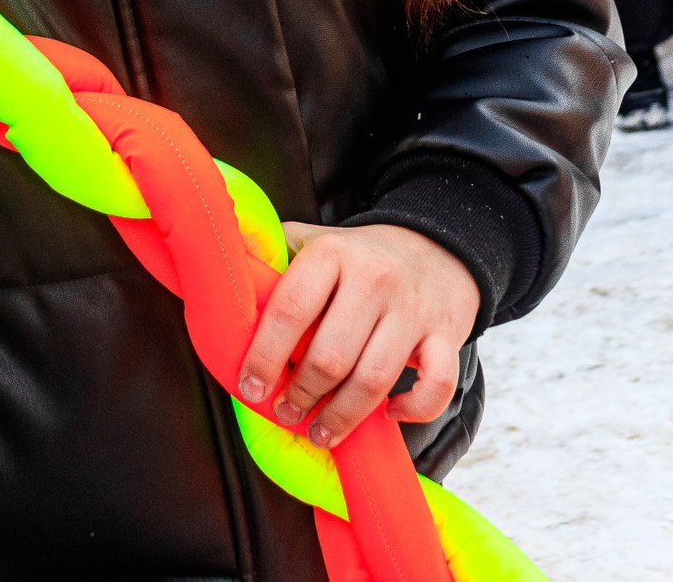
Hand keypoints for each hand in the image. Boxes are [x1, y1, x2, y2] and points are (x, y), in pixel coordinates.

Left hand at [234, 223, 477, 447]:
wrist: (440, 245)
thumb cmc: (364, 256)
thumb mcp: (316, 240)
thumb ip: (273, 255)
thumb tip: (224, 272)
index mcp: (333, 254)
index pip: (290, 310)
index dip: (265, 356)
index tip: (251, 387)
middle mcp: (375, 279)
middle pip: (331, 355)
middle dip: (302, 395)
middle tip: (286, 412)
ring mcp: (413, 309)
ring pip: (374, 378)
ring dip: (342, 416)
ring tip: (321, 432)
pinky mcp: (448, 335)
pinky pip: (436, 385)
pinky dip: (414, 409)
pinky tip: (390, 414)